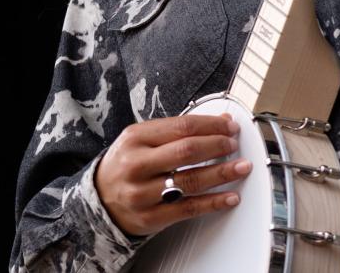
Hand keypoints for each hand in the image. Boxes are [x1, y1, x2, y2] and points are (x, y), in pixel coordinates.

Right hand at [94, 113, 249, 236]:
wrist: (98, 200)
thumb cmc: (127, 164)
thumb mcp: (143, 139)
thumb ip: (179, 130)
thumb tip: (223, 123)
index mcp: (136, 138)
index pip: (182, 127)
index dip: (212, 126)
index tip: (230, 128)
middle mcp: (136, 165)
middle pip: (187, 151)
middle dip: (217, 146)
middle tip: (234, 145)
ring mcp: (141, 193)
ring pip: (189, 181)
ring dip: (222, 173)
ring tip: (241, 167)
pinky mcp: (149, 218)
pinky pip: (188, 209)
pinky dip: (213, 203)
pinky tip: (229, 197)